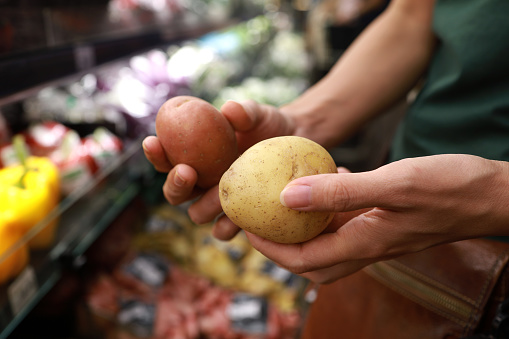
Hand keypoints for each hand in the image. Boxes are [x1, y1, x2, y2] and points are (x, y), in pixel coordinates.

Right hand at [143, 99, 294, 239]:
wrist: (296, 142)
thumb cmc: (268, 125)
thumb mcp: (258, 114)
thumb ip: (244, 112)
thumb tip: (229, 110)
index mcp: (195, 157)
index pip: (166, 159)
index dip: (155, 153)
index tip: (154, 141)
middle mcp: (202, 182)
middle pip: (175, 193)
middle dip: (175, 185)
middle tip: (186, 171)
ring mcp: (219, 202)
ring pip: (197, 214)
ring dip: (202, 206)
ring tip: (217, 193)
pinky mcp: (240, 217)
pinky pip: (224, 230)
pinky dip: (226, 226)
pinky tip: (236, 218)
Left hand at [245, 154, 508, 283]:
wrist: (489, 194)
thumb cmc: (449, 189)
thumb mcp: (392, 184)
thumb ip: (340, 192)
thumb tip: (287, 196)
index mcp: (363, 243)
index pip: (303, 260)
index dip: (270, 249)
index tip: (247, 227)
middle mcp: (366, 245)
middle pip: (311, 260)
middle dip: (280, 246)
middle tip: (259, 221)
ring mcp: (376, 234)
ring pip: (328, 241)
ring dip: (302, 227)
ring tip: (280, 201)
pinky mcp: (384, 220)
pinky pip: (347, 219)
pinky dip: (328, 206)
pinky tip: (324, 179)